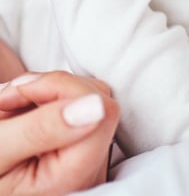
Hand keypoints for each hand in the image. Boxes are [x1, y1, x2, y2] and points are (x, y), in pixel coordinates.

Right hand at [0, 71, 119, 194]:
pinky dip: (48, 95)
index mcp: (72, 176)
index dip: (57, 88)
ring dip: (45, 90)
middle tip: (3, 101)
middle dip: (48, 88)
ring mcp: (90, 155)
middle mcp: (91, 168)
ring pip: (91, 93)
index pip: (102, 111)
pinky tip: (18, 111)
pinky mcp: (83, 140)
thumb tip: (97, 106)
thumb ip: (41, 129)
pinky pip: (83, 99)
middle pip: (98, 99)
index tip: (12, 95)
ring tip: (6, 108)